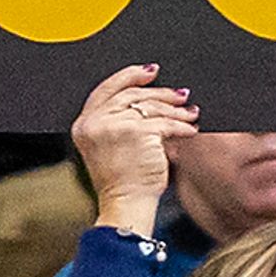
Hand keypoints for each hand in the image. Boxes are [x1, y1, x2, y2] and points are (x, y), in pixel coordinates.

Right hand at [67, 65, 192, 229]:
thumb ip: (115, 121)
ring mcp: (116, 125)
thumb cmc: (121, 182)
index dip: (130, 76)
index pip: (107, 88)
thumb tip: (144, 98)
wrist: (125, 204)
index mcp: (84, 123)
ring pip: (151, 107)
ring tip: (190, 113)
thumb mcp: (106, 147)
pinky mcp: (138, 132)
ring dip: (175, 109)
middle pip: (132, 94)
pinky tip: (190, 129)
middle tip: (180, 94)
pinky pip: (165, 122)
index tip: (149, 72)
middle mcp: (96, 122)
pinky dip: (181, 126)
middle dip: (161, 92)